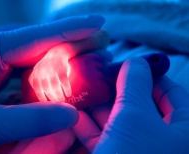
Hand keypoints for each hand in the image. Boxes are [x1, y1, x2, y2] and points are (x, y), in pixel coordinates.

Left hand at [0, 15, 104, 152]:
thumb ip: (28, 120)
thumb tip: (71, 115)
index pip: (37, 36)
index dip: (71, 30)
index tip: (99, 24)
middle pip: (39, 46)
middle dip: (71, 45)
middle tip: (102, 45)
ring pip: (35, 62)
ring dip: (61, 64)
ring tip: (89, 63)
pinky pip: (27, 79)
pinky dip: (47, 82)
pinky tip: (64, 84)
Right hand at [74, 58, 188, 153]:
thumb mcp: (135, 115)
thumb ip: (135, 83)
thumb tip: (135, 61)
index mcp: (185, 131)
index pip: (171, 91)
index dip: (146, 75)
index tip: (122, 64)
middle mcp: (167, 143)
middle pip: (142, 106)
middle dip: (116, 92)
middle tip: (97, 78)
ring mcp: (140, 153)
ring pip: (121, 124)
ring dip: (100, 109)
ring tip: (82, 93)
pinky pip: (107, 140)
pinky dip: (91, 128)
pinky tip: (75, 116)